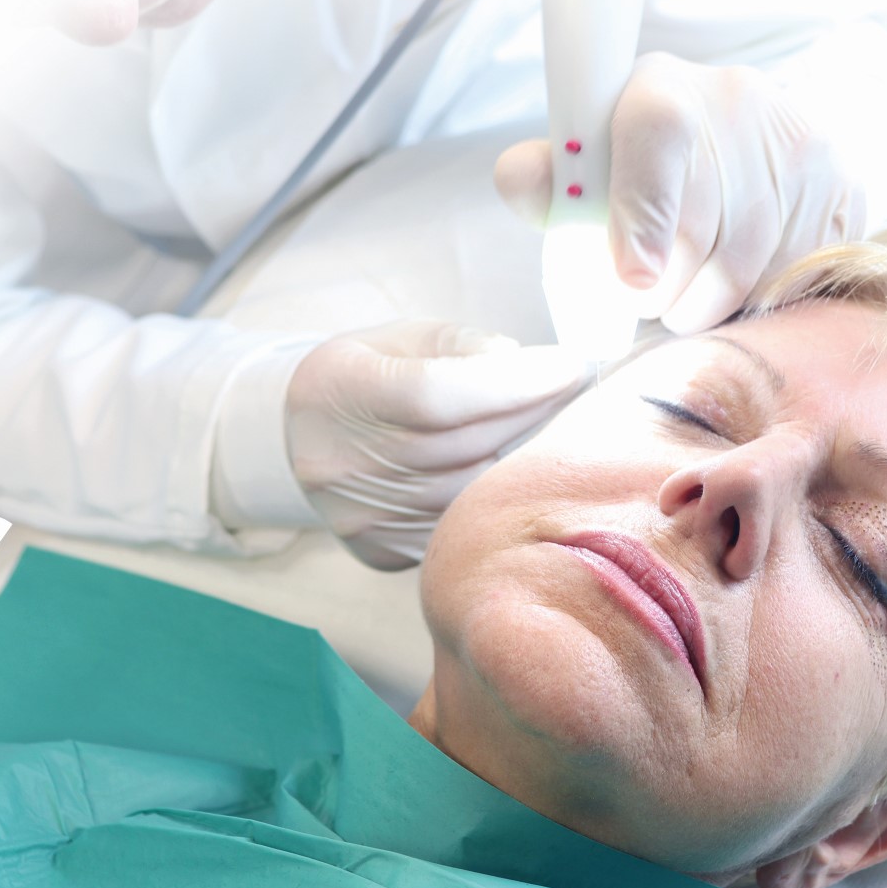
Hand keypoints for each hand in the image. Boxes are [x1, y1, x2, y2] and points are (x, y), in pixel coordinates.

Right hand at [285, 320, 585, 569]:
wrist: (307, 437)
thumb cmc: (372, 375)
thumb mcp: (405, 337)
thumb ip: (462, 346)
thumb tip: (524, 366)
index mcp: (335, 391)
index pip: (435, 394)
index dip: (511, 382)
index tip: (568, 364)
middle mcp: (339, 463)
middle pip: (464, 444)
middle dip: (535, 411)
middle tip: (579, 388)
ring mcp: (360, 516)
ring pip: (473, 490)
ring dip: (525, 455)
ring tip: (553, 424)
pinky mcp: (383, 550)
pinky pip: (464, 524)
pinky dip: (498, 495)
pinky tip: (518, 467)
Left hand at [495, 51, 867, 332]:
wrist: (736, 135)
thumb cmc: (640, 163)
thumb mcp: (589, 162)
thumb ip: (547, 179)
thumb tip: (520, 178)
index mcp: (661, 88)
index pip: (657, 137)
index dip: (641, 216)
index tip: (629, 280)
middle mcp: (742, 102)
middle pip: (701, 233)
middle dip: (664, 289)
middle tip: (647, 298)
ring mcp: (804, 144)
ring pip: (751, 269)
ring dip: (710, 306)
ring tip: (688, 297)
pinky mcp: (848, 185)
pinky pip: (800, 278)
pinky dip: (763, 300)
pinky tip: (742, 286)